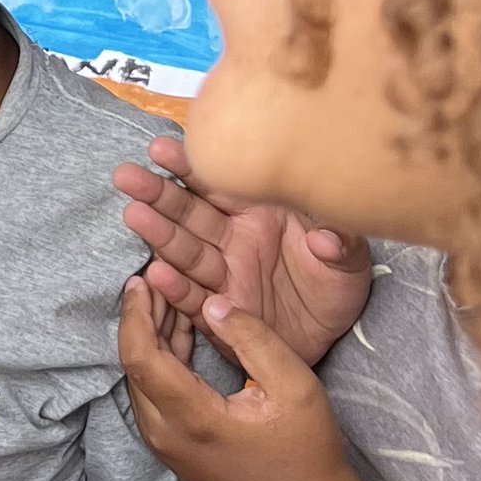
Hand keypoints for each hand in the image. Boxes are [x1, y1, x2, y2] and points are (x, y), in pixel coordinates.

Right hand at [115, 134, 370, 363]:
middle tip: (127, 176)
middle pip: (190, 213)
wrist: (335, 334)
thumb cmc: (340, 283)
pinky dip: (176, 289)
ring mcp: (224, 274)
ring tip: (134, 216)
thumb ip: (342, 241)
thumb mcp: (353, 258)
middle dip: (158, 193)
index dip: (190, 165)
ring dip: (159, 234)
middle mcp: (234, 239)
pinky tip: (156, 273)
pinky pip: (194, 299)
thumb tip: (325, 238)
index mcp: (260, 212)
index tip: (161, 147)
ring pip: (185, 251)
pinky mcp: (221, 311)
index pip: (220, 183)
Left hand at [117, 279, 359, 480]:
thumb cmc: (308, 455)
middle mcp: (165, 435)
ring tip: (170, 299)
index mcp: (190, 419)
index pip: (139, 356)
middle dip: (141, 319)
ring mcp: (166, 447)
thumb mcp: (294, 385)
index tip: (140, 279)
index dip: (135, 312)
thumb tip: (211, 302)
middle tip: (158, 279)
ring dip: (151, 340)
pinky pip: (154, 397)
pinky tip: (182, 336)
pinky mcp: (174, 452)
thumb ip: (252, 338)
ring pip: (141, 382)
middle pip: (134, 366)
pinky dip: (162, 363)